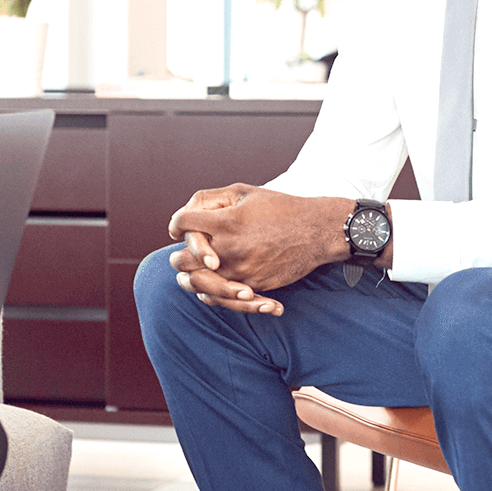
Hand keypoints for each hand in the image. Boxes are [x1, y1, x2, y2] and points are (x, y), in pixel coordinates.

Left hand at [166, 185, 352, 312]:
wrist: (316, 231)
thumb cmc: (279, 208)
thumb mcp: (244, 192)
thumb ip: (211, 200)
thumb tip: (186, 214)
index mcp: (225, 222)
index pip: (182, 224)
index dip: (175, 224)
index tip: (177, 227)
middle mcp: (229, 248)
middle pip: (182, 260)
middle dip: (178, 256)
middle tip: (178, 255)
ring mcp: (240, 270)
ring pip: (199, 284)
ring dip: (189, 280)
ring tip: (185, 277)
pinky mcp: (253, 285)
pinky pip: (223, 297)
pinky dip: (212, 294)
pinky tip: (206, 290)